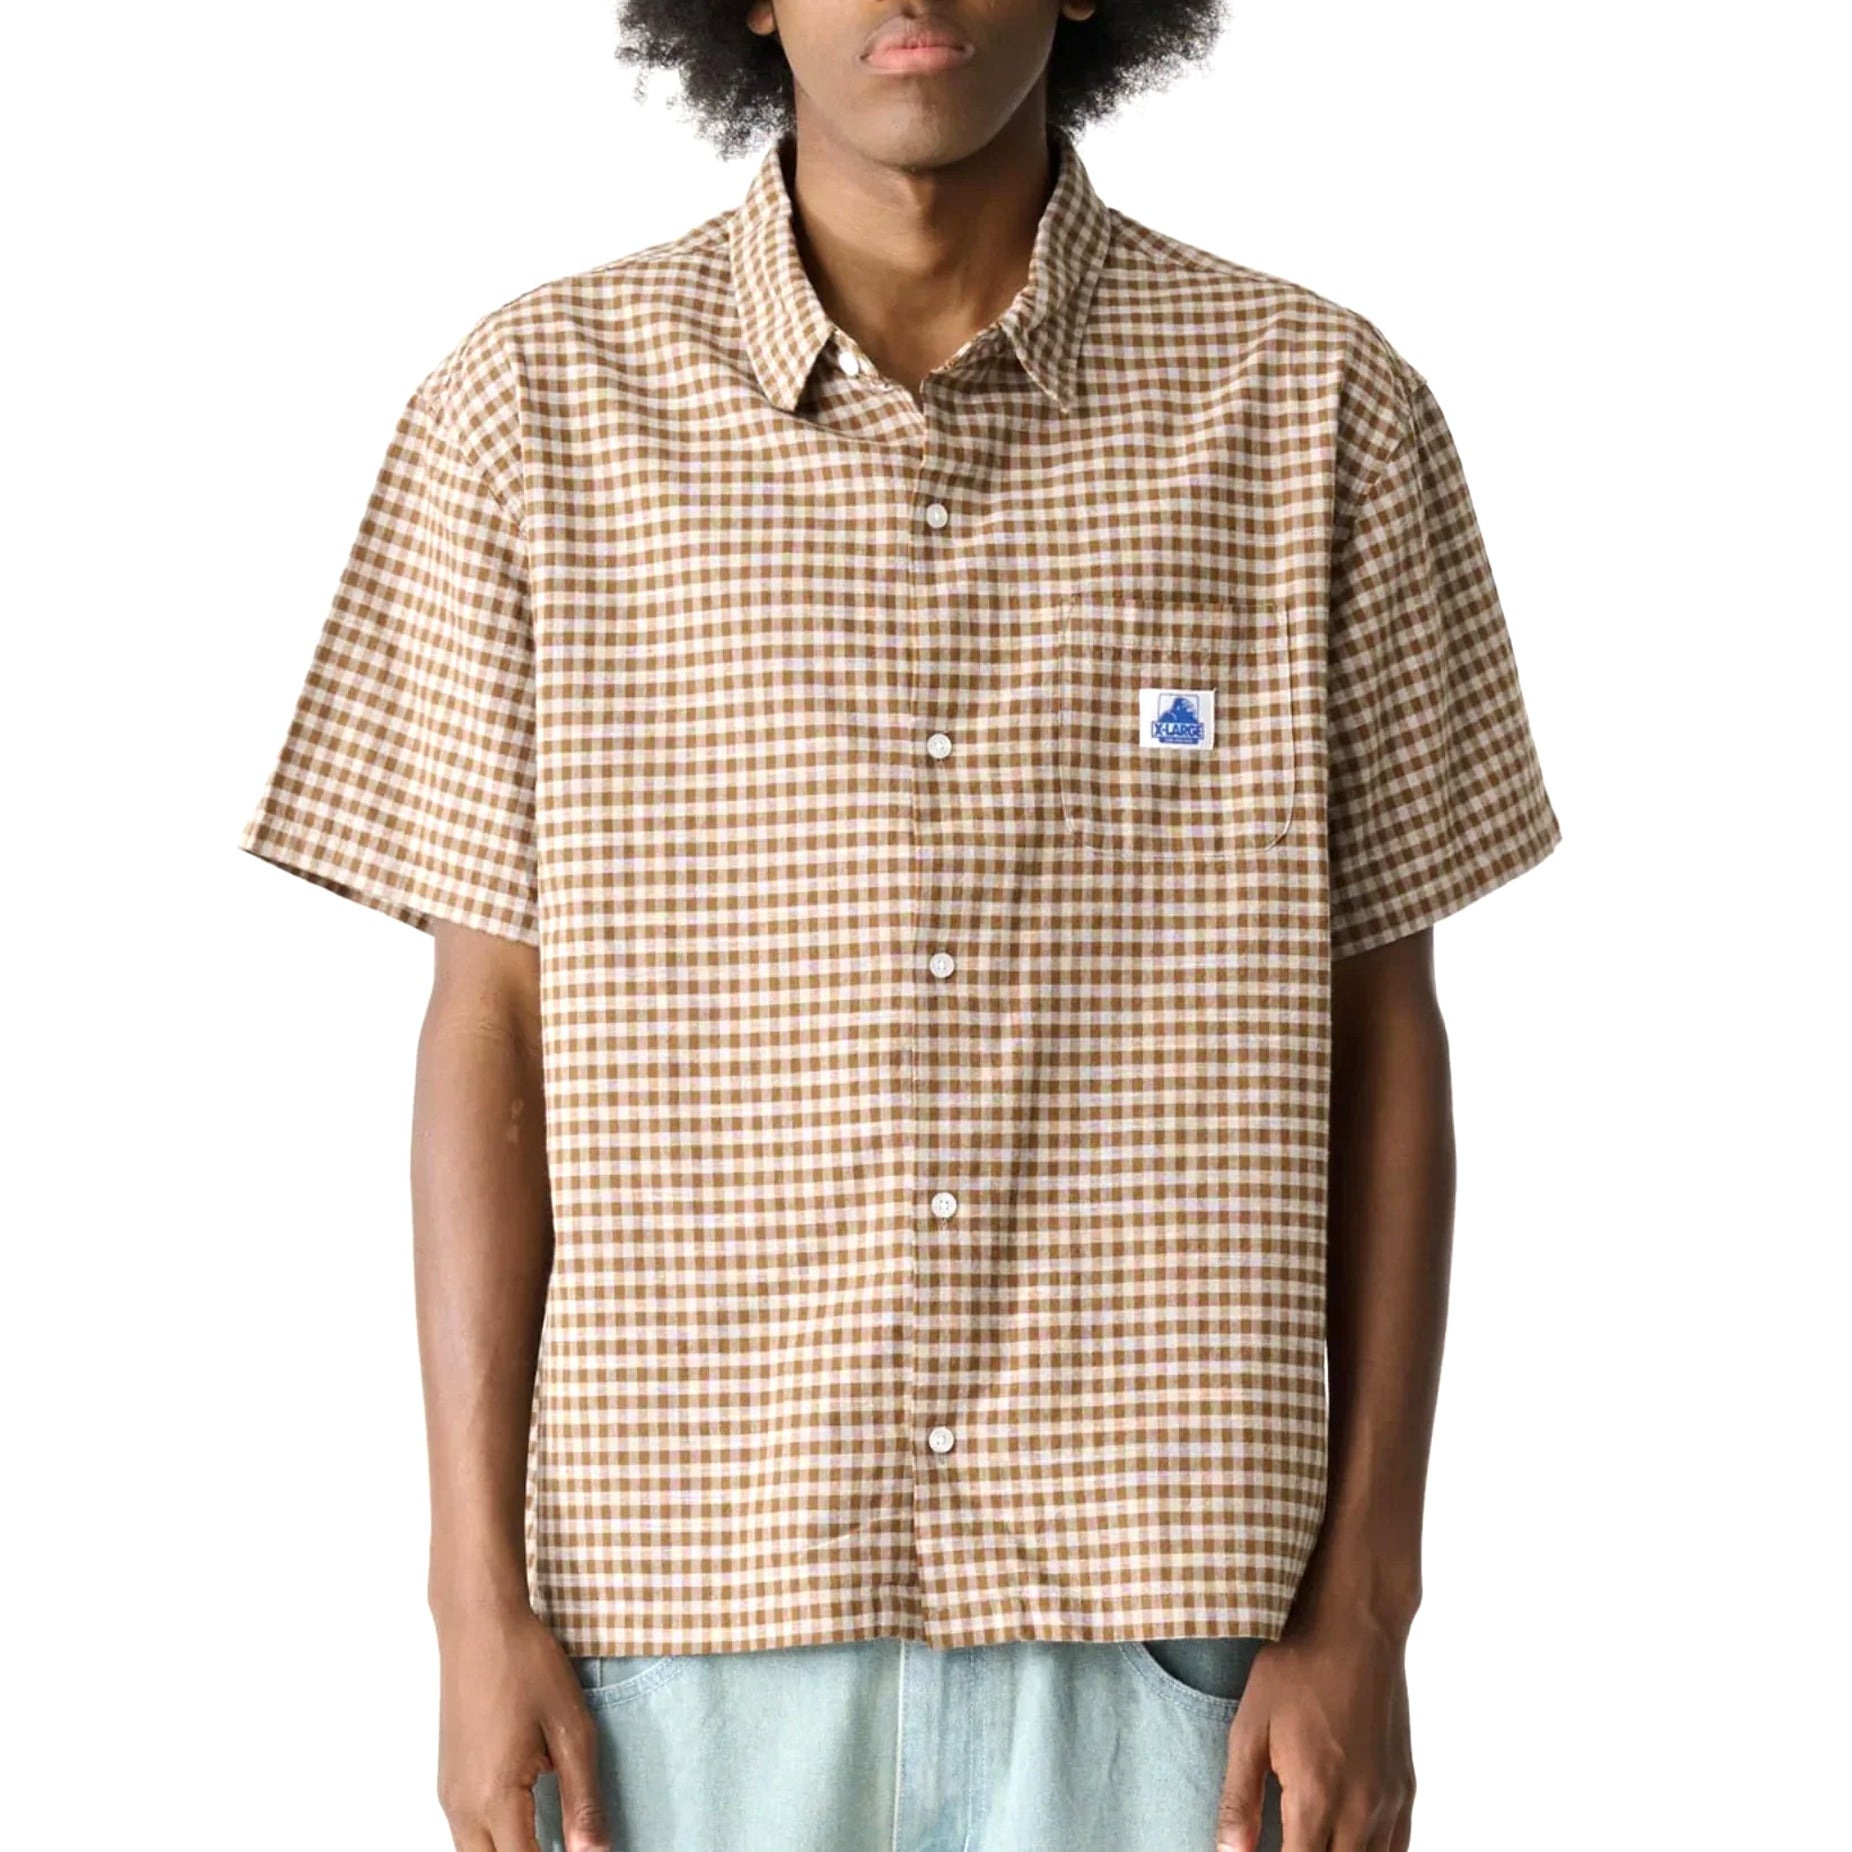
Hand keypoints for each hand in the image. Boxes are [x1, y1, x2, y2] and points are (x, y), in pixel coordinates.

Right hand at [433, 1597, 609, 1851]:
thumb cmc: (528, 1666)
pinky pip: (466, 1833)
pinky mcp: (447, 1779)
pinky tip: (525, 1821)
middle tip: (569, 1844)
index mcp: (494, 1798)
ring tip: (549, 1837)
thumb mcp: (571, 1730)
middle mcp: (462, 1805)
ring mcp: (449, 1793)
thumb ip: (582, 1801)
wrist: (479, 1623)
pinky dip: (494, 1840)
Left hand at [1214, 1601, 1414, 1851]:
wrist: (1353, 1628)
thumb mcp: (1249, 1728)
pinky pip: (1399, 1849)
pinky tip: (1349, 1845)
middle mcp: (1360, 1810)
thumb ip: (1239, 1799)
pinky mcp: (1406, 1788)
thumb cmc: (1294, 1670)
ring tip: (1312, 1841)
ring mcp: (1389, 1801)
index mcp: (1315, 1797)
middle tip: (1286, 1842)